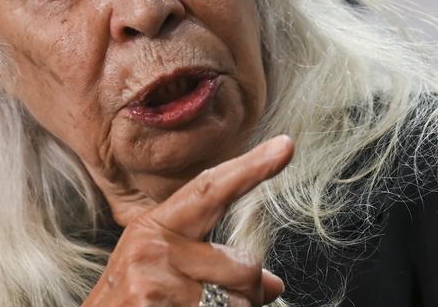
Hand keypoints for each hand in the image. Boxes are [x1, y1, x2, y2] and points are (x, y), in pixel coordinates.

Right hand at [83, 135, 294, 305]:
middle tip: (223, 306)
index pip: (209, 189)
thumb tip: (273, 283)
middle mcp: (152, 248)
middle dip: (249, 296)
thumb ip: (213, 266)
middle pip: (243, 266)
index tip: (285, 146)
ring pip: (238, 302)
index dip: (250, 168)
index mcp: (154, 228)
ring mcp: (153, 282)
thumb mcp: (161, 275)